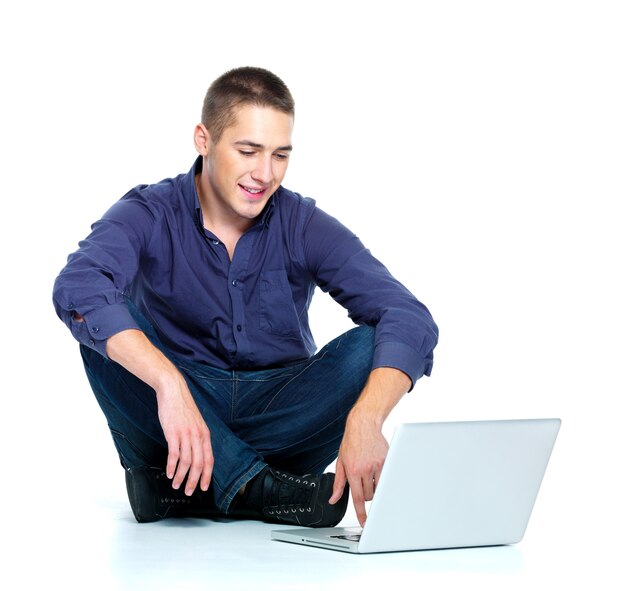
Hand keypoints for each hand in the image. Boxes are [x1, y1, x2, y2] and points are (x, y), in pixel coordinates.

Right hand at [156, 379, 213, 495]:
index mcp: (205, 434)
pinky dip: (172, 466)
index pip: (209, 460)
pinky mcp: (173, 433)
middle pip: (199, 464)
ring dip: (181, 477)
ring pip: (187, 462)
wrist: (173, 391)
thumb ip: (197, 437)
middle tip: (189, 492)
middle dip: (194, 481)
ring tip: (176, 484)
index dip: (207, 476)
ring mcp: (186, 434)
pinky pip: (174, 454)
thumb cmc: (183, 407)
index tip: (204, 487)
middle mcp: (198, 435)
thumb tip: (196, 453)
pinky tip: (169, 473)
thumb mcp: (196, 423)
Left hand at [329, 414, 388, 526]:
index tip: (365, 523)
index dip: (361, 513)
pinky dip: (380, 479)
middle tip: (361, 482)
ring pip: (377, 489)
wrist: (363, 424)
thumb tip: (333, 499)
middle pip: (367, 495)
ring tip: (368, 474)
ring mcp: (377, 465)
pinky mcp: (387, 460)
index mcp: (352, 470)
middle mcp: (365, 468)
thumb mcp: (340, 462)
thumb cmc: (351, 442)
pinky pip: (385, 479)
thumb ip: (338, 483)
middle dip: (363, 493)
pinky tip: (376, 470)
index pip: (357, 498)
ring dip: (372, 487)